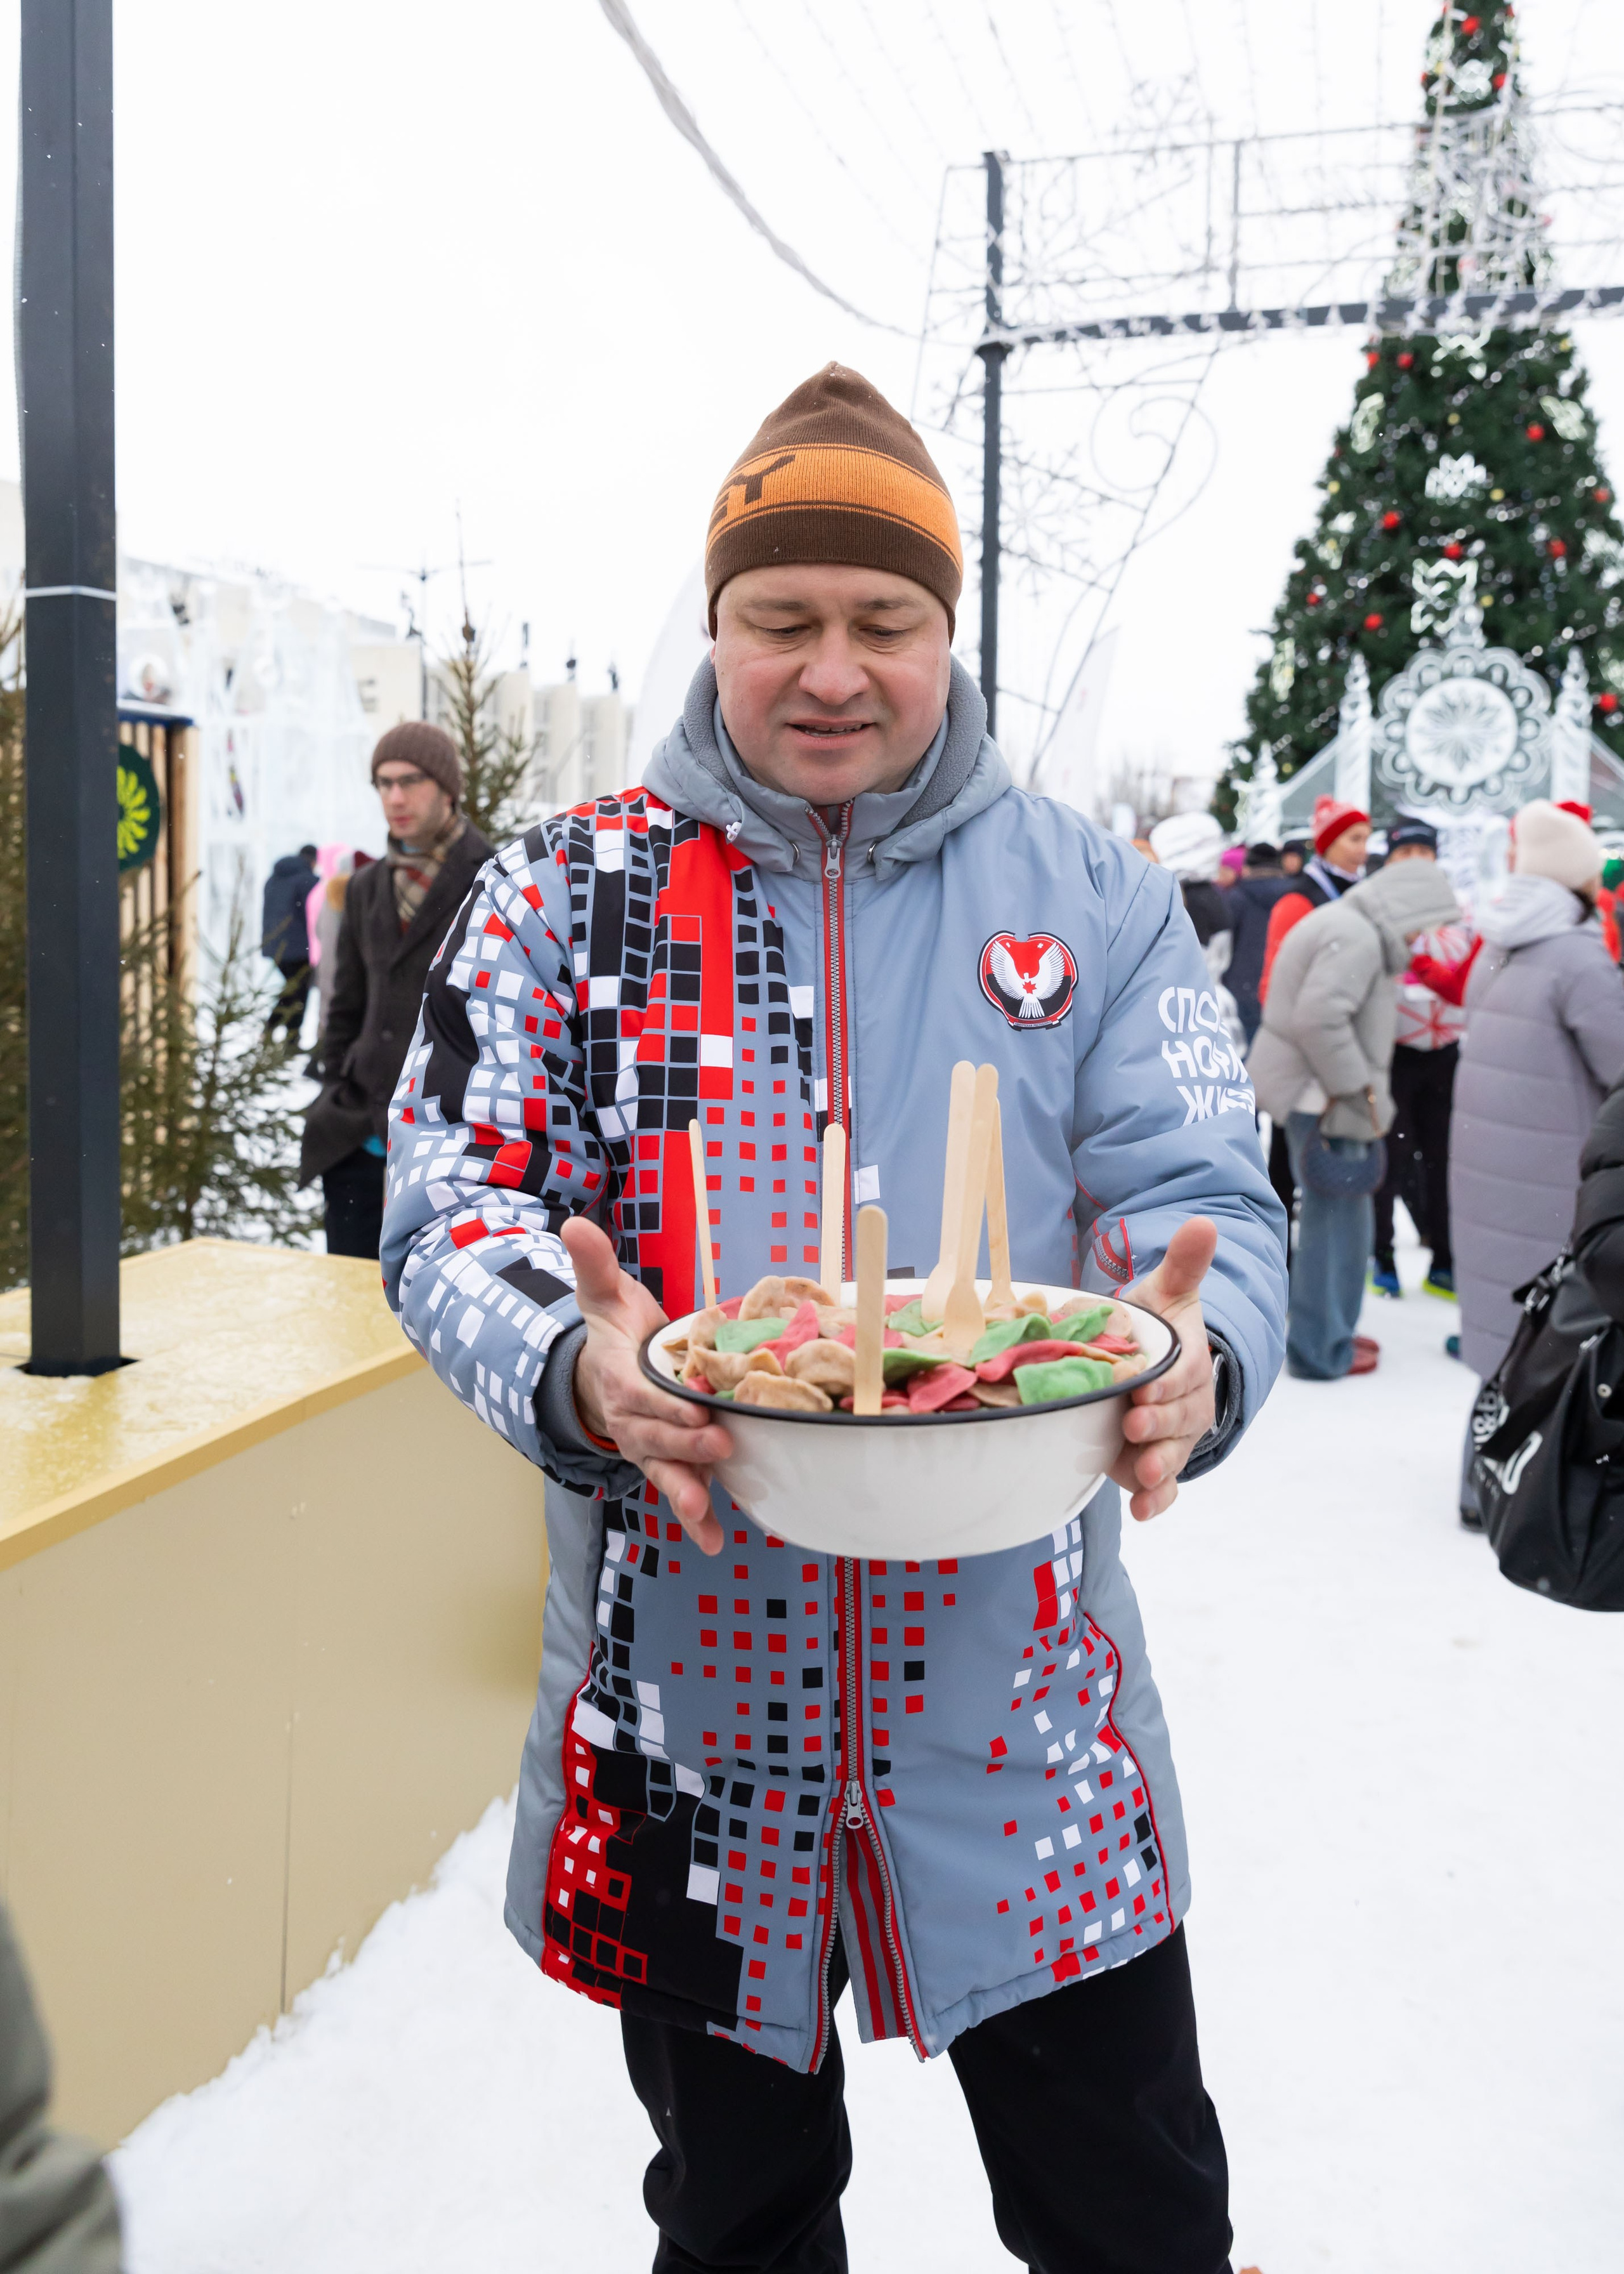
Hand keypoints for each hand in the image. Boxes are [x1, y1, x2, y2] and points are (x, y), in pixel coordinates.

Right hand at [560, 1217, 731, 1554]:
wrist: (601, 1375)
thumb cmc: (615, 1333)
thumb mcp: (604, 1296)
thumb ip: (594, 1264)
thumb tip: (574, 1224)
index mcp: (620, 1379)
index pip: (639, 1394)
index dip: (664, 1405)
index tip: (694, 1408)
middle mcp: (633, 1421)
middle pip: (657, 1436)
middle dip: (687, 1444)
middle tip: (721, 1444)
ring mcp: (650, 1448)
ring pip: (666, 1473)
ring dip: (686, 1492)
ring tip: (704, 1510)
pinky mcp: (669, 1465)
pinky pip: (679, 1496)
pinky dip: (696, 1523)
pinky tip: (716, 1542)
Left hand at [1109, 1216, 1218, 1523]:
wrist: (1148, 1366)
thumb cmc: (1157, 1327)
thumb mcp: (1167, 1293)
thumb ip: (1183, 1265)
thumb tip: (1203, 1222)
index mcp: (1190, 1365)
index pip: (1185, 1376)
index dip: (1168, 1384)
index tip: (1144, 1388)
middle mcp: (1187, 1405)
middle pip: (1178, 1419)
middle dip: (1158, 1425)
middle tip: (1132, 1424)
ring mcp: (1172, 1439)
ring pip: (1173, 1456)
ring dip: (1159, 1468)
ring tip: (1141, 1475)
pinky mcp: (1155, 1463)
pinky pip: (1165, 1487)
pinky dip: (1157, 1500)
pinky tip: (1142, 1510)